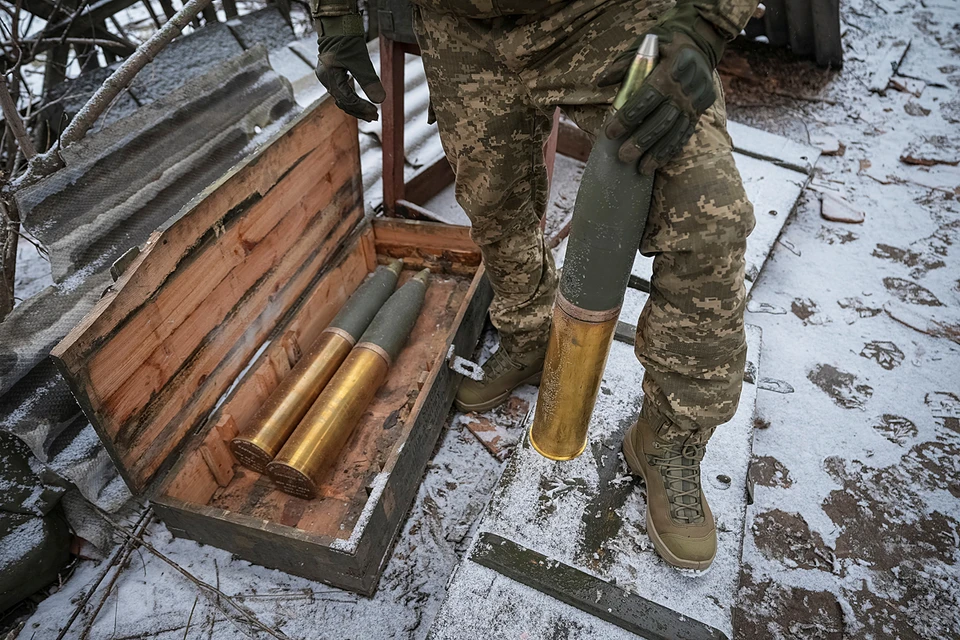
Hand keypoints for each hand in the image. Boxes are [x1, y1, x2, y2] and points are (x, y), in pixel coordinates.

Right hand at [316, 15, 385, 121]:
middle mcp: (325, 79)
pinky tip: (361, 101)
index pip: (347, 99)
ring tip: (370, 113)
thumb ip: (369, 80)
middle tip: (374, 117)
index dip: (362, 107)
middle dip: (359, 111)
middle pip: (343, 102)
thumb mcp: (360, 60)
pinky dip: (352, 97)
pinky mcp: (331, 74)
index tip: (375, 111)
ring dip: (356, 106)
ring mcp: (327, 77)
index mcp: (329, 76)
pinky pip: (341, 91)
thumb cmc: (347, 39)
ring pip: (341, 98)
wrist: (337, 24)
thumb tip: (380, 101)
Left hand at [598, 11, 725, 173]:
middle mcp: (688, 87)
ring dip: (657, 153)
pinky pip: (685, 134)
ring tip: (640, 169)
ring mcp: (697, 101)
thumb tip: (601, 83)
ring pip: (675, 131)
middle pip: (662, 119)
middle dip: (641, 141)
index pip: (647, 97)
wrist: (701, 41)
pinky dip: (671, 150)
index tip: (610, 132)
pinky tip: (657, 164)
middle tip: (622, 156)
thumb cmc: (665, 44)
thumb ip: (625, 64)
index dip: (628, 117)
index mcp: (673, 68)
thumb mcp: (646, 44)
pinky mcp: (701, 110)